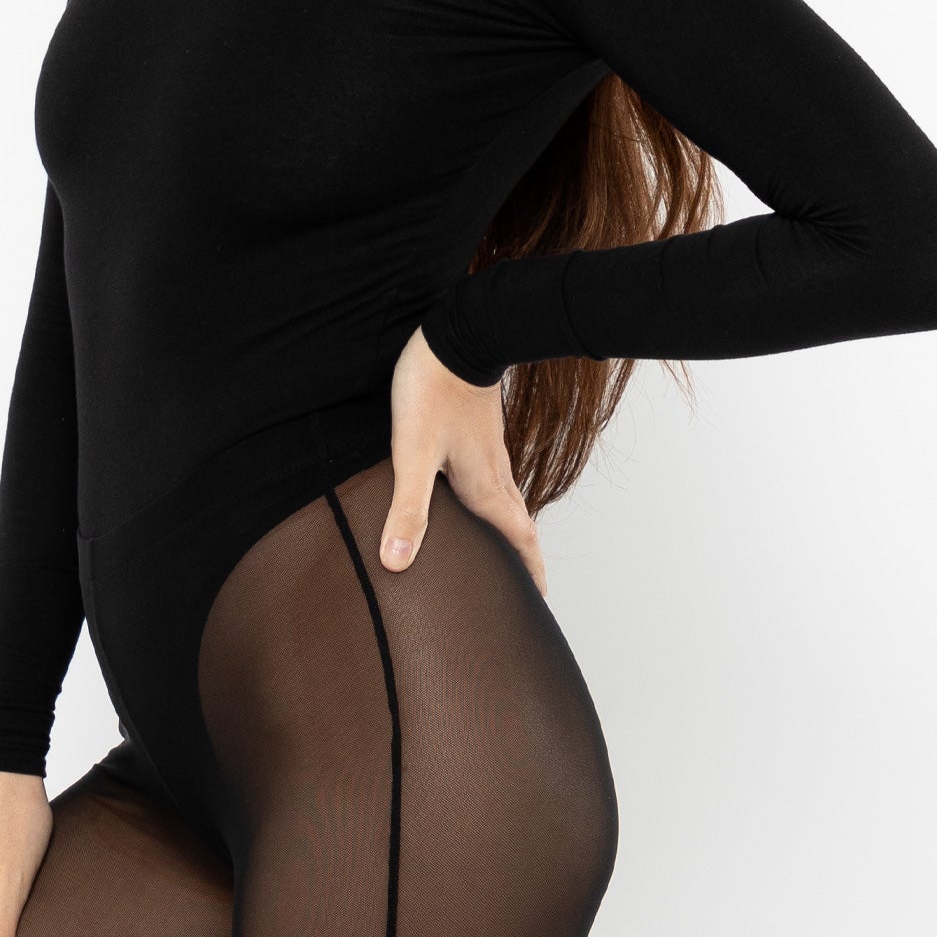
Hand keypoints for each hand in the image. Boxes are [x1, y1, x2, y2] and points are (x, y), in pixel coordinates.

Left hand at [380, 324, 545, 590]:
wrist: (457, 336)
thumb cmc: (432, 392)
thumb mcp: (413, 454)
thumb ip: (408, 509)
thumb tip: (397, 562)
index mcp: (484, 487)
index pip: (518, 540)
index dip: (529, 572)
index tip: (540, 600)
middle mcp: (493, 474)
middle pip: (519, 526)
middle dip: (525, 560)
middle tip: (528, 589)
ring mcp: (489, 453)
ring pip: (508, 503)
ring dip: (512, 531)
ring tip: (507, 554)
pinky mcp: (478, 435)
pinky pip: (495, 480)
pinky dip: (496, 503)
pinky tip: (479, 500)